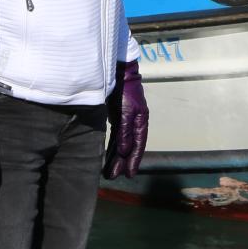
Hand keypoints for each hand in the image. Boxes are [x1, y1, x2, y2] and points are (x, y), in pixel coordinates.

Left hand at [102, 58, 149, 179]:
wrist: (118, 72)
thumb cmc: (124, 91)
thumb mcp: (125, 112)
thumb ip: (124, 132)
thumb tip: (124, 152)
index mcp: (141, 121)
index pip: (138, 145)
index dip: (134, 160)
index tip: (129, 175)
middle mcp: (134, 122)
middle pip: (129, 146)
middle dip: (121, 162)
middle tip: (113, 177)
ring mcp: (125, 119)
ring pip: (121, 143)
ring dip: (115, 157)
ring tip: (108, 171)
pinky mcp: (116, 116)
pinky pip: (115, 136)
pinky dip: (111, 147)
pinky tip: (107, 155)